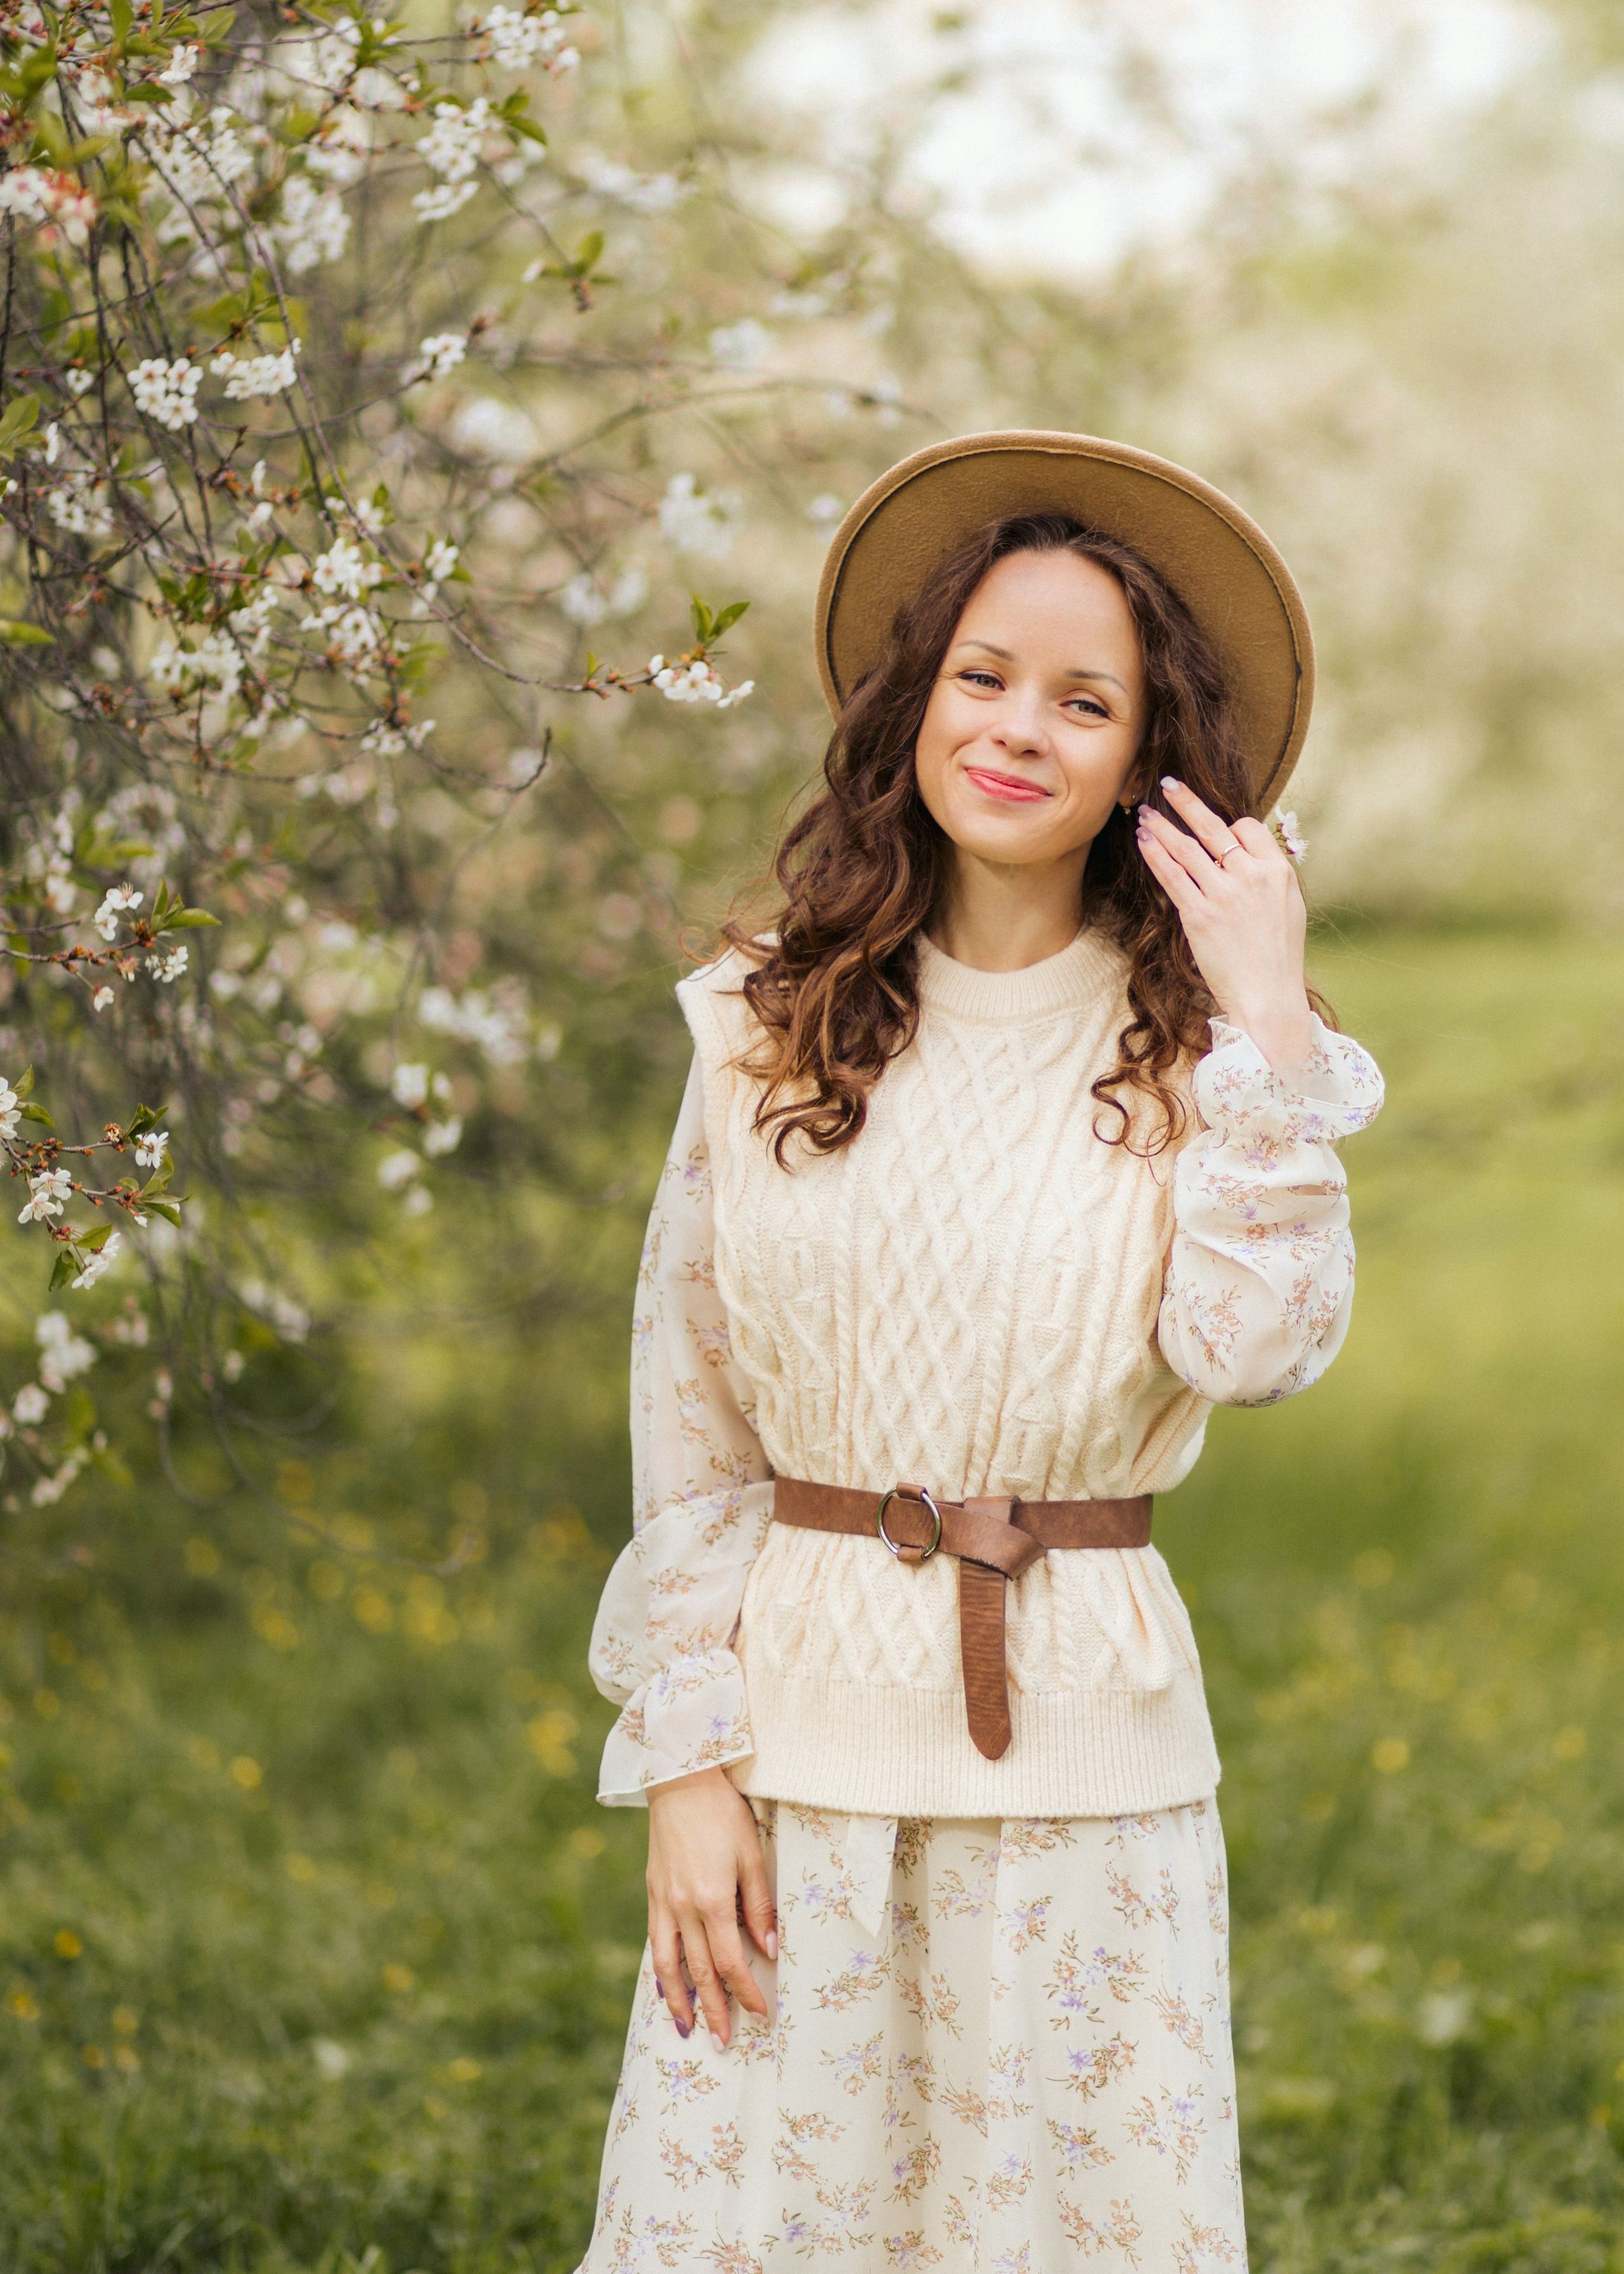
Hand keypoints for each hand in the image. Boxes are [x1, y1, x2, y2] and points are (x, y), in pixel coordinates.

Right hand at [646, 1766, 775, 2049]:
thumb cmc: (723, 1814)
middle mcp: (683, 1908)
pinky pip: (654, 1942)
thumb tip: (769, 1951)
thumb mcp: (753, 1855)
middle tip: (724, 2043)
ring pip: (668, 1965)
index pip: (731, 1963)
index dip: (746, 1993)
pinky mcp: (652, 1892)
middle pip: (699, 1973)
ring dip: (679, 2001)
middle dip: (713, 2011)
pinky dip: (660, 1969)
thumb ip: (760, 1906)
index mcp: (712, 1900)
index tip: (761, 2014)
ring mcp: (663, 1902)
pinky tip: (665, 1985)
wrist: (681, 1780)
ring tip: (687, 2029)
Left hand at [1135, 777, 1312, 1082]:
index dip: (1228, 823)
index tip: (1212, 826)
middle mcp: (1251, 877)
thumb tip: (1247, 853)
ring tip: (1145, 812)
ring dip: (1162, 825)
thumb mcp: (1289, 908)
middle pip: (1213, 827)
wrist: (1268, 997)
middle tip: (1168, 783)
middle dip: (1187, 801)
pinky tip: (1144, 840)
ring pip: (1186, 848)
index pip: (1247, 828)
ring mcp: (1223, 895)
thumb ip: (1269, 876)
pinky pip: (1171, 875)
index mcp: (1278, 872)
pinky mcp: (1199, 915)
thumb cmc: (1278, 957)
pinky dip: (1155, 854)